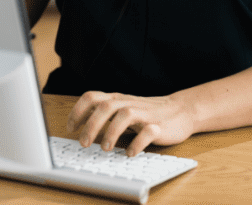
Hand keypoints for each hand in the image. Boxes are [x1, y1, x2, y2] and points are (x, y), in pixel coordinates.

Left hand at [66, 91, 194, 156]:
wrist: (180, 111)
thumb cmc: (146, 113)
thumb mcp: (123, 108)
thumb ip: (105, 113)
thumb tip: (80, 128)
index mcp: (117, 99)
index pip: (92, 97)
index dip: (78, 111)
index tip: (71, 128)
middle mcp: (128, 103)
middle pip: (106, 106)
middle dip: (91, 125)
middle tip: (83, 143)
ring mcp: (144, 113)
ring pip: (125, 114)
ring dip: (112, 132)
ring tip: (106, 149)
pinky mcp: (159, 125)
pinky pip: (148, 131)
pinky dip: (137, 143)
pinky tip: (130, 153)